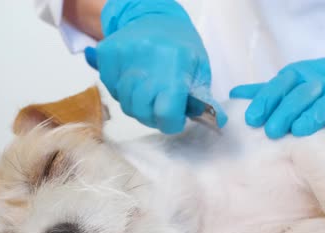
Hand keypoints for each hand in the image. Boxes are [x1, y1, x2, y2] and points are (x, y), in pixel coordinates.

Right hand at [84, 0, 226, 133]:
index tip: (174, 120)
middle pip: (141, 110)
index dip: (171, 123)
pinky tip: (134, 79)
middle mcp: (147, 57)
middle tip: (160, 107)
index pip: (166, 111)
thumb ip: (202, 98)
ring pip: (124, 102)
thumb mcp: (200, 69)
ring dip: (137, 105)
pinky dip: (121, 91)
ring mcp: (123, 54)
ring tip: (148, 90)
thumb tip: (218, 121)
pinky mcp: (106, 53)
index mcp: (176, 62)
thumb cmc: (181, 46)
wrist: (155, 17)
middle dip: (152, 116)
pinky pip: (110, 89)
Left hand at [230, 45, 324, 140]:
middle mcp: (319, 81)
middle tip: (271, 131)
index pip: (278, 86)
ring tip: (300, 131)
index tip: (251, 119)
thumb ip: (264, 91)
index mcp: (298, 75)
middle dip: (285, 112)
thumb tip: (232, 95)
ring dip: (315, 115)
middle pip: (301, 94)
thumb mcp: (292, 82)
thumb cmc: (320, 83)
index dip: (265, 102)